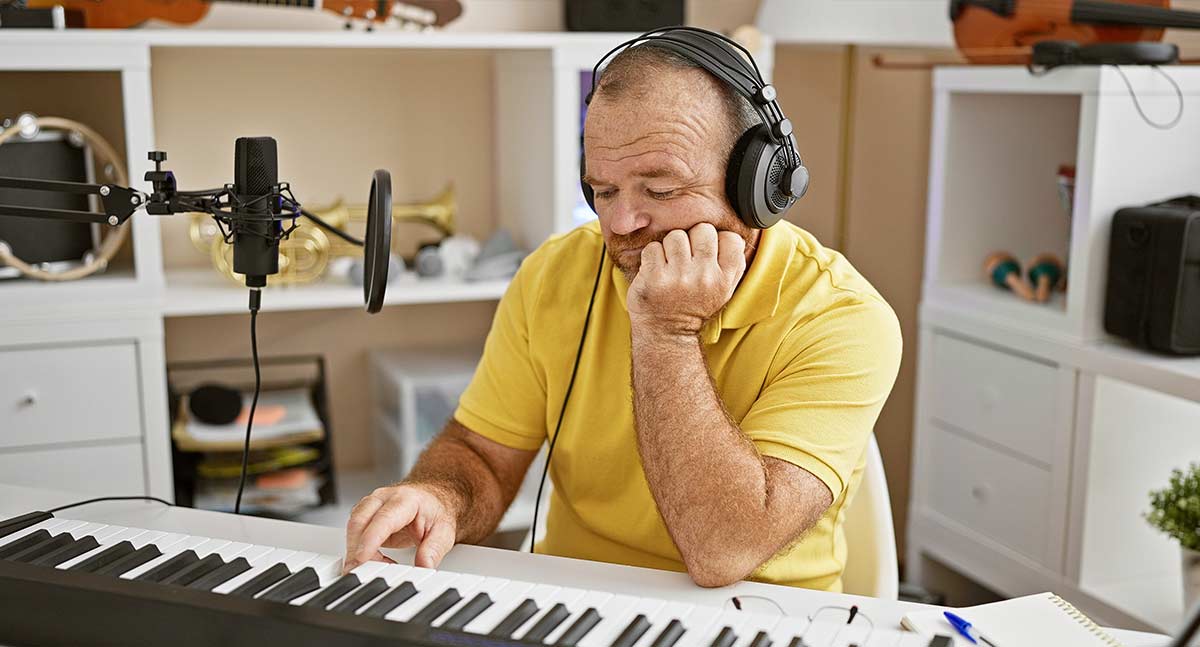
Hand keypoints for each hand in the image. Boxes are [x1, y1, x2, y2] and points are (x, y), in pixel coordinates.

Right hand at [343, 483, 457, 573]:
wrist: (432, 499)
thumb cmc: (435, 511)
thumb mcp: (444, 532)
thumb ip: (434, 550)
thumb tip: (424, 567)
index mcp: (406, 499)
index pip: (383, 519)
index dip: (370, 540)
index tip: (362, 559)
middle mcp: (384, 498)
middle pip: (360, 522)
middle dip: (355, 550)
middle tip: (361, 574)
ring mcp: (371, 504)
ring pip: (353, 528)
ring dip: (357, 552)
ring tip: (374, 570)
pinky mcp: (364, 514)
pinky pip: (354, 533)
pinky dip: (358, 550)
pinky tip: (373, 562)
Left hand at [627, 223, 746, 337]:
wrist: (666, 333)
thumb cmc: (694, 307)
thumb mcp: (723, 292)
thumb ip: (733, 265)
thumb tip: (735, 236)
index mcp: (724, 279)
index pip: (730, 238)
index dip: (717, 241)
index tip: (706, 254)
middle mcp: (704, 277)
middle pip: (702, 230)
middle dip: (692, 239)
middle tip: (685, 258)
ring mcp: (678, 276)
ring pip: (676, 235)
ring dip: (670, 247)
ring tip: (670, 265)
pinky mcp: (654, 277)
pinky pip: (653, 247)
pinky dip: (651, 256)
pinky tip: (656, 271)